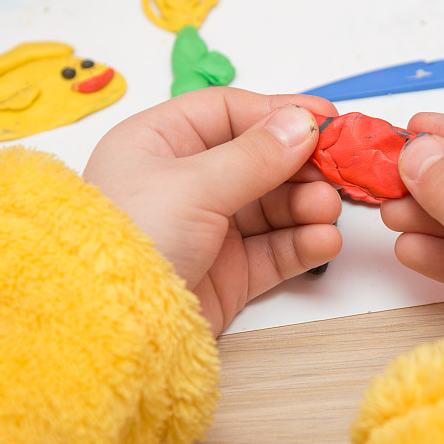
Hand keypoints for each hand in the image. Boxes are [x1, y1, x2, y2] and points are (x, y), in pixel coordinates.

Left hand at [83, 88, 342, 334]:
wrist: (107, 330)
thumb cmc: (130, 239)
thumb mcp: (192, 185)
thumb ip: (255, 156)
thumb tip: (305, 123)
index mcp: (161, 143)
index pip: (231, 113)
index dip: (279, 114)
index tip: (326, 119)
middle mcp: (187, 181)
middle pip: (261, 161)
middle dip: (301, 166)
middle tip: (337, 172)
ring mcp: (211, 228)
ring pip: (274, 207)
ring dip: (307, 206)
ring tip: (327, 211)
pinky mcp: (230, 271)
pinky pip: (275, 249)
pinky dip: (303, 244)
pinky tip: (323, 241)